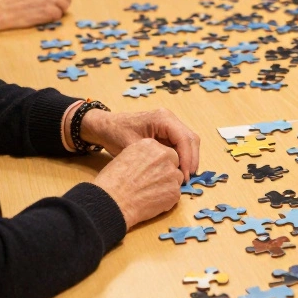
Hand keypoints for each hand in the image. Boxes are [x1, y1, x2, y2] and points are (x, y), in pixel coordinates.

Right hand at [0, 0, 70, 29]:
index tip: (51, 3)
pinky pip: (58, 16)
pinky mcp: (48, 11)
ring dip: (56, 12)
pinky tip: (39, 17)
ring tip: (43, 14)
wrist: (1, 8)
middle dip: (61, 5)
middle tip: (50, 10)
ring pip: (64, 7)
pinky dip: (51, 19)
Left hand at [80, 107, 200, 175]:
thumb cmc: (116, 134)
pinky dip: (182, 157)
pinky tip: (178, 170)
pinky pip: (181, 144)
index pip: (184, 138)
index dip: (187, 158)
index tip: (185, 175)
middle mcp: (170, 119)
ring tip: (184, 176)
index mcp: (163, 119)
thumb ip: (154, 157)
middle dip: (192, 159)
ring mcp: (170, 124)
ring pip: (189, 141)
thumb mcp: (133, 147)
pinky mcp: (167, 132)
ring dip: (189, 159)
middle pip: (191, 139)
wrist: (106, 127)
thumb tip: (172, 172)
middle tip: (188, 178)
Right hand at [92, 138, 184, 229]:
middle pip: (174, 163)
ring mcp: (172, 174)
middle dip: (167, 172)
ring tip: (151, 193)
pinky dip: (167, 199)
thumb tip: (149, 163)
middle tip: (152, 182)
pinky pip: (175, 194)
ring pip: (176, 178)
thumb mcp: (125, 156)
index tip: (151, 171)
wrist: (113, 201)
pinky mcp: (174, 191)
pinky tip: (152, 202)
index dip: (158, 163)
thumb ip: (142, 156)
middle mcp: (165, 156)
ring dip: (168, 185)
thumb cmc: (113, 181)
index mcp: (151, 145)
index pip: (164, 152)